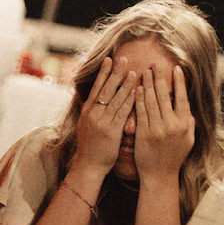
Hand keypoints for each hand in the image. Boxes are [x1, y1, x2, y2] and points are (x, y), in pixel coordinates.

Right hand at [74, 54, 135, 178]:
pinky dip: (130, 101)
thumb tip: (98, 99)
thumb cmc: (90, 147)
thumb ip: (93, 112)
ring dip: (125, 84)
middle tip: (124, 58)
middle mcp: (93, 113)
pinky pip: (122, 113)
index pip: (96, 87)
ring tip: (134, 71)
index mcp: (87, 111)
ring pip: (115, 99)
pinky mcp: (111, 131)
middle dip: (115, 73)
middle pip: (106, 89)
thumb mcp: (87, 126)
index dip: (103, 72)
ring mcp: (102, 122)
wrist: (88, 166)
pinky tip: (137, 93)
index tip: (110, 59)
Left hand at [133, 64, 194, 181]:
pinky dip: (138, 99)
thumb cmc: (174, 157)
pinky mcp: (143, 133)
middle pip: (164, 96)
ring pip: (151, 101)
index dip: (179, 82)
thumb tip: (188, 107)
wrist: (159, 176)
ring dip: (147, 84)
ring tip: (145, 71)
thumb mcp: (188, 140)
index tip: (176, 68)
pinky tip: (136, 88)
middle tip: (156, 63)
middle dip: (159, 77)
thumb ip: (189, 123)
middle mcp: (172, 125)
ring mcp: (157, 129)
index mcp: (184, 124)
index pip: (181, 98)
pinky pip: (140, 112)